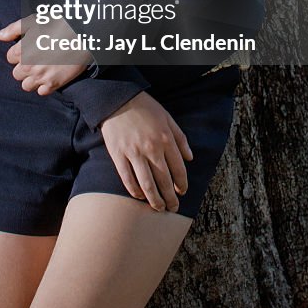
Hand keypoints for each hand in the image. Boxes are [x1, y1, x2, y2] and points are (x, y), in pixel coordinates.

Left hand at [0, 15, 91, 94]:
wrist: (81, 33)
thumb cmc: (57, 24)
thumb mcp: (32, 21)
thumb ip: (13, 29)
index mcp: (21, 51)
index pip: (10, 58)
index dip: (19, 52)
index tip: (29, 48)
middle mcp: (28, 66)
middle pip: (17, 74)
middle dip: (24, 67)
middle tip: (36, 59)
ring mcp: (41, 76)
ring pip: (26, 86)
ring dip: (32, 79)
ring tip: (42, 68)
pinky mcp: (54, 83)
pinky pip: (42, 92)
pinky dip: (44, 86)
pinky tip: (51, 75)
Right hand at [99, 91, 193, 211]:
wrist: (117, 99)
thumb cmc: (145, 107)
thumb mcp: (167, 118)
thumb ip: (180, 138)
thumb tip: (190, 158)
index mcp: (166, 139)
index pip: (178, 169)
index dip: (182, 184)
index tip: (182, 192)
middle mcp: (152, 148)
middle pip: (164, 180)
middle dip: (170, 198)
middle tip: (173, 208)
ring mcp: (134, 153)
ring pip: (147, 184)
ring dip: (155, 200)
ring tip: (159, 208)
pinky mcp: (118, 155)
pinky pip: (127, 178)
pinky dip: (134, 191)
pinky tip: (139, 197)